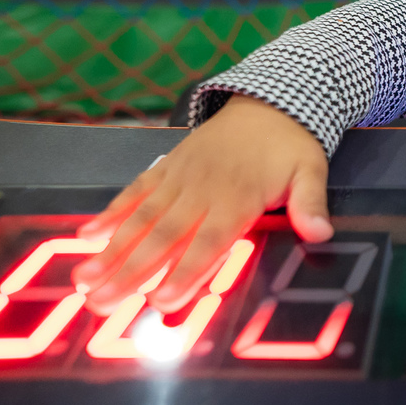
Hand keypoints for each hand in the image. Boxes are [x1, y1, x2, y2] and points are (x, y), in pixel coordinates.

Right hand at [71, 94, 332, 314]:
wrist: (270, 101)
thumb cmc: (290, 145)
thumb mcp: (311, 170)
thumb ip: (310, 204)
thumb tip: (320, 234)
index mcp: (238, 196)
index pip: (208, 241)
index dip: (184, 272)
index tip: (162, 300)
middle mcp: (203, 188)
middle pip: (163, 236)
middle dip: (131, 271)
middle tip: (102, 303)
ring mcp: (180, 176)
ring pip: (141, 217)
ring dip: (111, 250)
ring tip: (85, 280)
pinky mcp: (168, 166)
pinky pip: (135, 191)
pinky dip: (110, 213)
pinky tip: (86, 237)